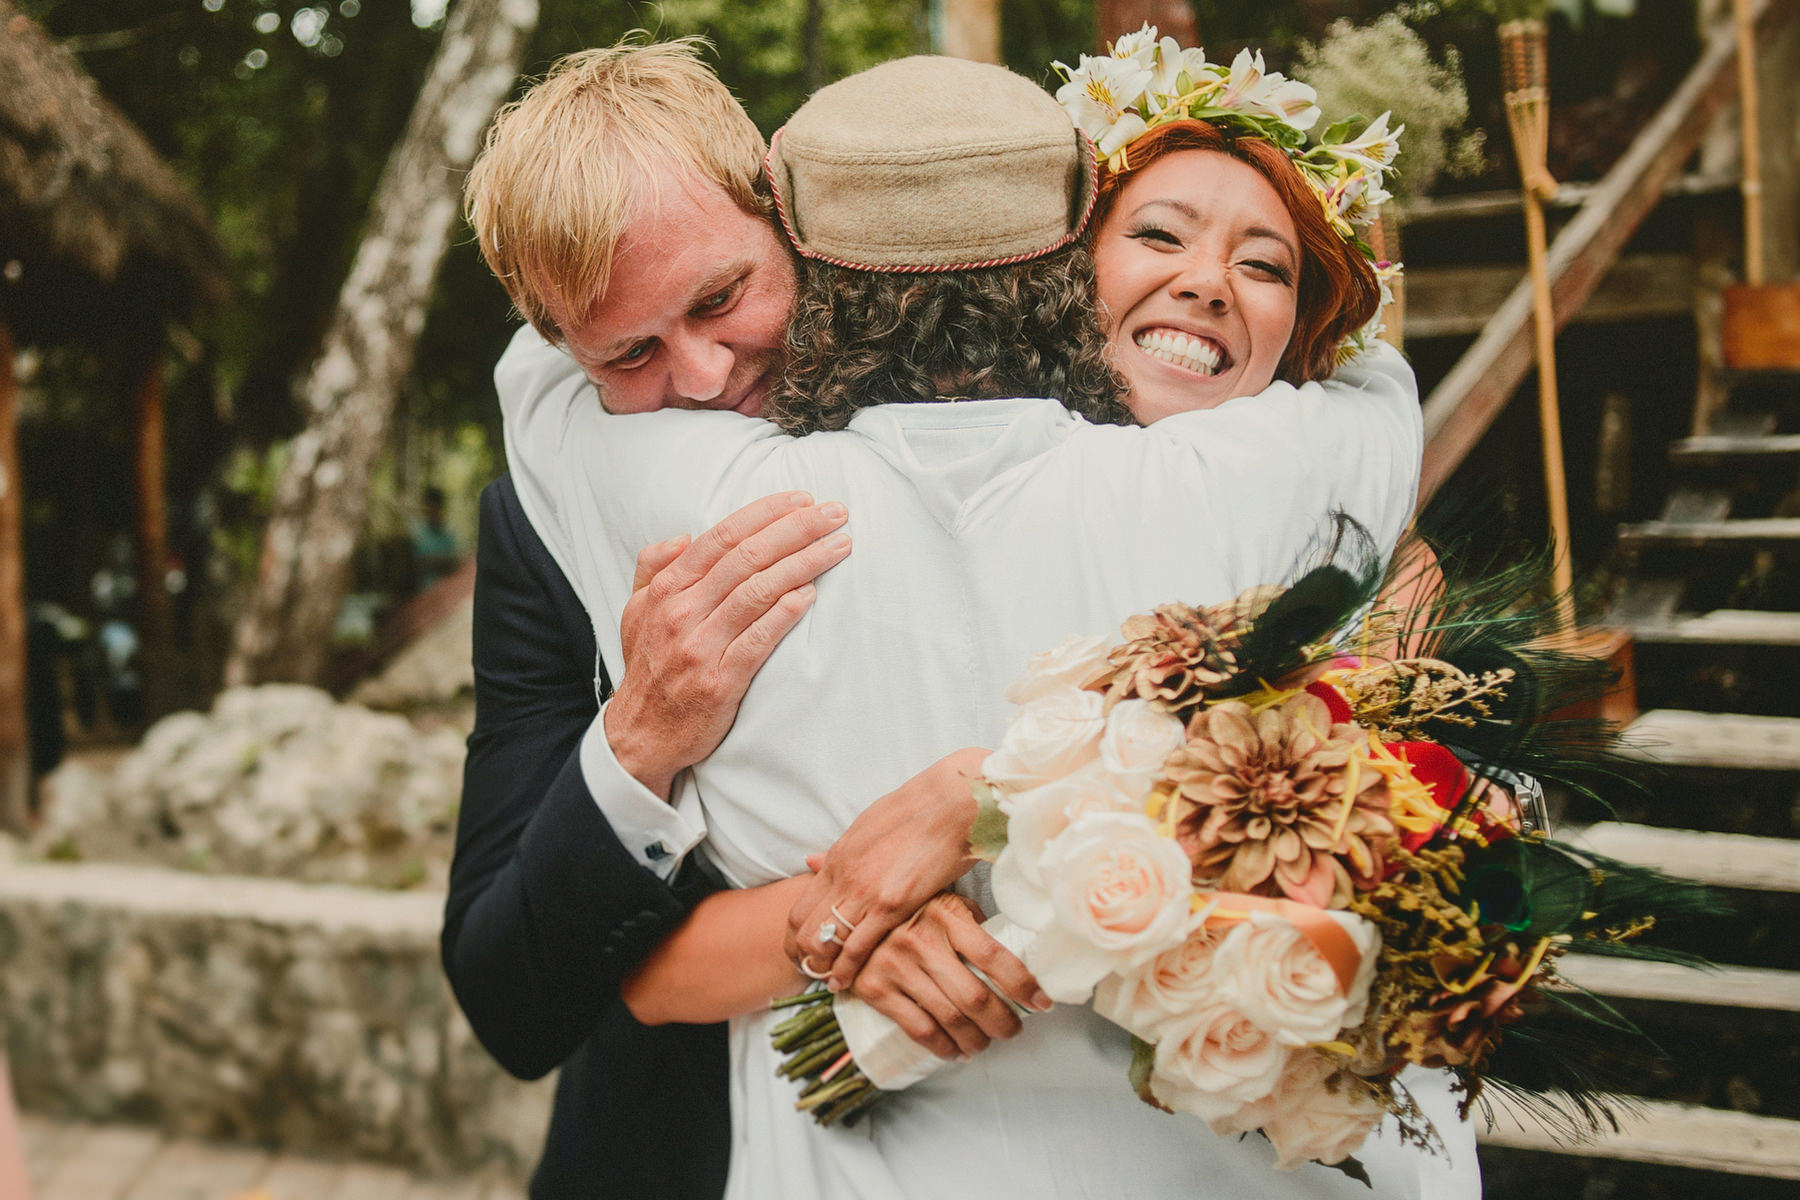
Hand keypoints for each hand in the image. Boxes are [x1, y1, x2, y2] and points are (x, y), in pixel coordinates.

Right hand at [607, 492, 851, 796]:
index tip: (802, 499)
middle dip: (797, 529)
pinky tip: (810, 595)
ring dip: (804, 563)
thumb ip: (653, 568)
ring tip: (839, 545)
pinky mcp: (719, 682)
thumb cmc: (647, 668)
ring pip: (758, 592)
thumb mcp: (634, 611)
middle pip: (747, 557)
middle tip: (835, 513)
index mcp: (667, 589)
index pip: (722, 537)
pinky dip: (784, 615)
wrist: (639, 736)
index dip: (765, 513)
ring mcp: (700, 647)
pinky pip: (758, 641)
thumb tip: (685, 535)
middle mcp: (682, 612)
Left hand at [786, 748, 987, 990]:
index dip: (795, 936)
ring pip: (824, 941)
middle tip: (812, 974)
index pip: (799, 907)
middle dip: (804, 957)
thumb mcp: (866, 828)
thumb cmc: (917, 812)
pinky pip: (857, 947)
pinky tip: (849, 984)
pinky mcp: (891, 904)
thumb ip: (838, 853)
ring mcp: (864, 892)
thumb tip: (810, 861)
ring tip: (830, 984)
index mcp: (837, 858)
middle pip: (804, 928)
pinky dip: (848, 970)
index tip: (804, 953)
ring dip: (823, 967)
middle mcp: (843, 876)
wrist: (950, 804)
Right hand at [850, 893, 1048, 1060]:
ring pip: (949, 1018)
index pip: (993, 956)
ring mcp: (895, 965)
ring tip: (985, 1044)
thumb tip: (1017, 956)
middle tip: (1013, 1031)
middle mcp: (920, 939)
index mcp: (945, 915)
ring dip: (976, 1040)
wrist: (848, 918)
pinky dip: (944, 1048)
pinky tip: (956, 1052)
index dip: (1022, 984)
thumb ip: (973, 925)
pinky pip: (918, 1029)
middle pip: (974, 996)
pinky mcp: (874, 989)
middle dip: (1002, 1022)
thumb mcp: (943, 904)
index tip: (1042, 1003)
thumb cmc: (910, 912)